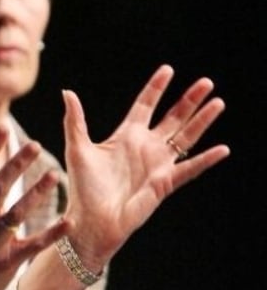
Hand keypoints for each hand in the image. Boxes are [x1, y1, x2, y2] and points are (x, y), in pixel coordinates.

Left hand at [61, 64, 229, 267]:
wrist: (91, 219)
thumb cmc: (83, 187)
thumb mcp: (78, 148)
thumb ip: (75, 120)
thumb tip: (67, 91)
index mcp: (125, 136)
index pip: (145, 105)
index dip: (156, 88)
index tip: (168, 69)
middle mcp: (145, 147)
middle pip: (173, 117)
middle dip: (189, 100)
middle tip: (206, 82)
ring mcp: (157, 164)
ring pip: (186, 137)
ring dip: (202, 121)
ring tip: (218, 102)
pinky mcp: (165, 183)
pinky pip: (190, 169)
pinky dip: (206, 160)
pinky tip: (223, 149)